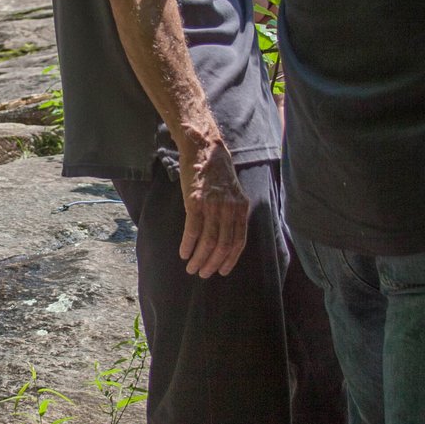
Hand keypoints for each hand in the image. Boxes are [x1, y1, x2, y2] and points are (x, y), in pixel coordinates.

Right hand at [175, 132, 250, 277]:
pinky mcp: (195, 202)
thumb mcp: (233, 193)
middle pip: (223, 245)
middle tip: (203, 273)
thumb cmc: (217, 172)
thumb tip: (226, 238)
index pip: (239, 241)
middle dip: (213, 263)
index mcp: (241, 208)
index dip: (230, 259)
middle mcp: (229, 209)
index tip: (222, 271)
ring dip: (199, 258)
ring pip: (208, 241)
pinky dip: (188, 245)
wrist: (203, 150)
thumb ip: (233, 213)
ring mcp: (213, 206)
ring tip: (191, 268)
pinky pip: (193, 230)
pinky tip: (183, 253)